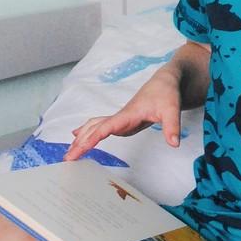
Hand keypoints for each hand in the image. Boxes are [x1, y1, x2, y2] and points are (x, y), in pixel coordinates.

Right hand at [64, 71, 182, 160]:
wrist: (165, 81)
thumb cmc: (167, 93)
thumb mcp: (172, 109)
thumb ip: (172, 126)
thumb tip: (174, 143)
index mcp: (128, 114)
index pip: (106, 127)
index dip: (92, 138)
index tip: (79, 148)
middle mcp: (120, 117)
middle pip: (95, 129)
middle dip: (80, 143)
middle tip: (67, 159)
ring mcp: (119, 119)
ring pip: (94, 127)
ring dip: (81, 138)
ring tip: (68, 153)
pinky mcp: (122, 121)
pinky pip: (99, 127)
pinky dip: (87, 133)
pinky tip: (78, 137)